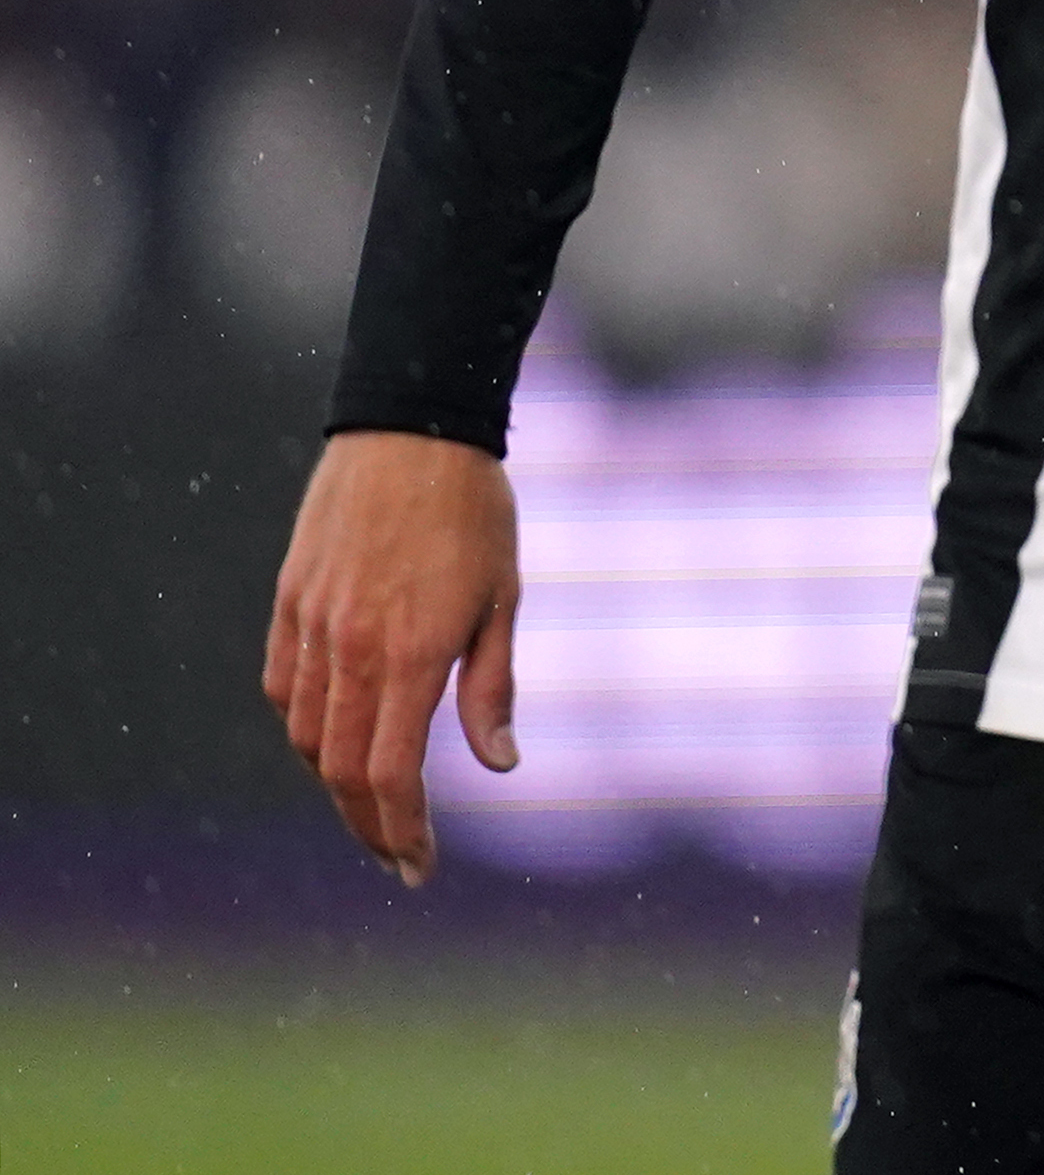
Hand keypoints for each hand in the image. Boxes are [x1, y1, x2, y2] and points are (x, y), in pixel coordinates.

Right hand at [264, 430, 523, 883]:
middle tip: (398, 858)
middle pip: (339, 770)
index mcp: (407, 654)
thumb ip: (491, 688)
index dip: (402, 829)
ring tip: (374, 806)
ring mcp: (310, 627)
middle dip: (369, 825)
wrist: (410, 432)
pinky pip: (284, 689)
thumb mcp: (503, 600)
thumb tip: (500, 767)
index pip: (389, 773)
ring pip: (305, 736)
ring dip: (335, 782)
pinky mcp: (288, 605)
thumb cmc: (474, 514)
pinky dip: (304, 729)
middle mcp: (349, 650)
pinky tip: (333, 740)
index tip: (419, 866)